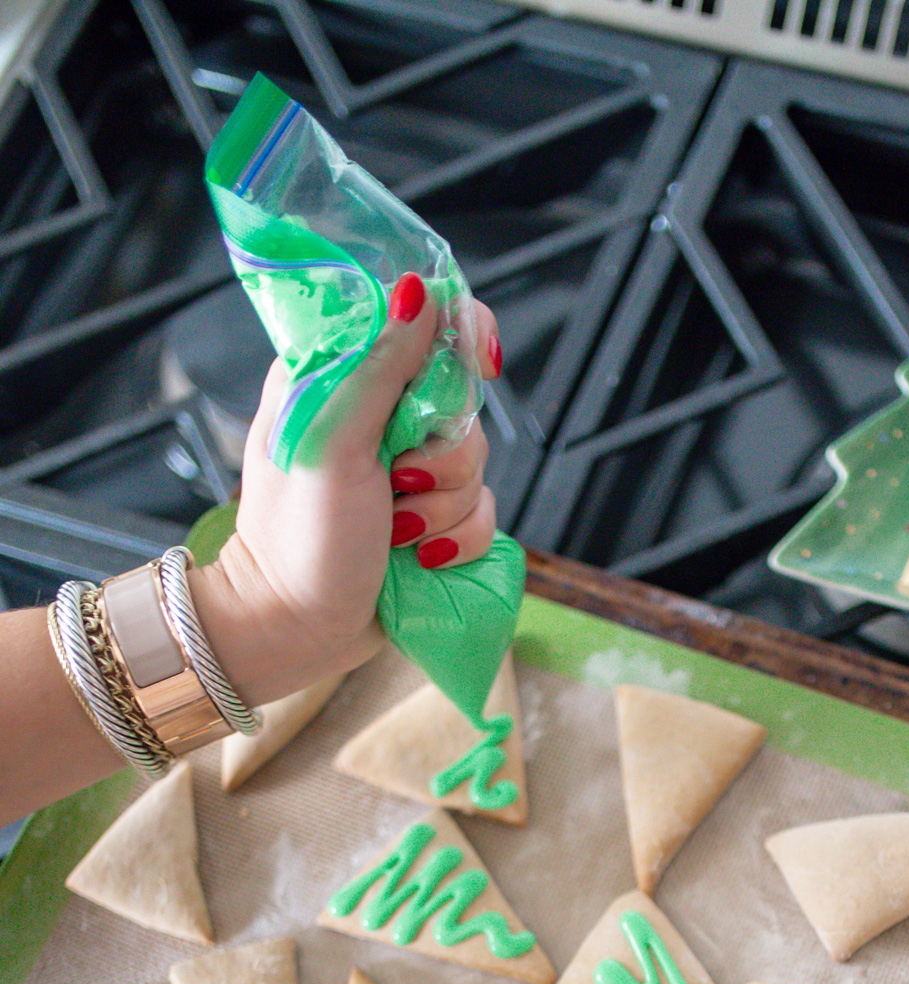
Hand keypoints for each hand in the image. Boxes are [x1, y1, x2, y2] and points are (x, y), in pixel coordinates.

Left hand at [191, 278, 501, 703]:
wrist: (291, 629)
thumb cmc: (297, 537)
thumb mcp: (336, 439)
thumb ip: (380, 364)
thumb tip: (422, 291)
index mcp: (342, 376)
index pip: (420, 320)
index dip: (461, 334)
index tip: (479, 364)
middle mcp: (377, 417)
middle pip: (463, 402)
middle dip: (445, 455)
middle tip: (399, 484)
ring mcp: (406, 473)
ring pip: (476, 464)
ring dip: (445, 508)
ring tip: (396, 534)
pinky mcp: (428, 521)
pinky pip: (481, 515)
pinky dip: (458, 541)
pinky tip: (420, 559)